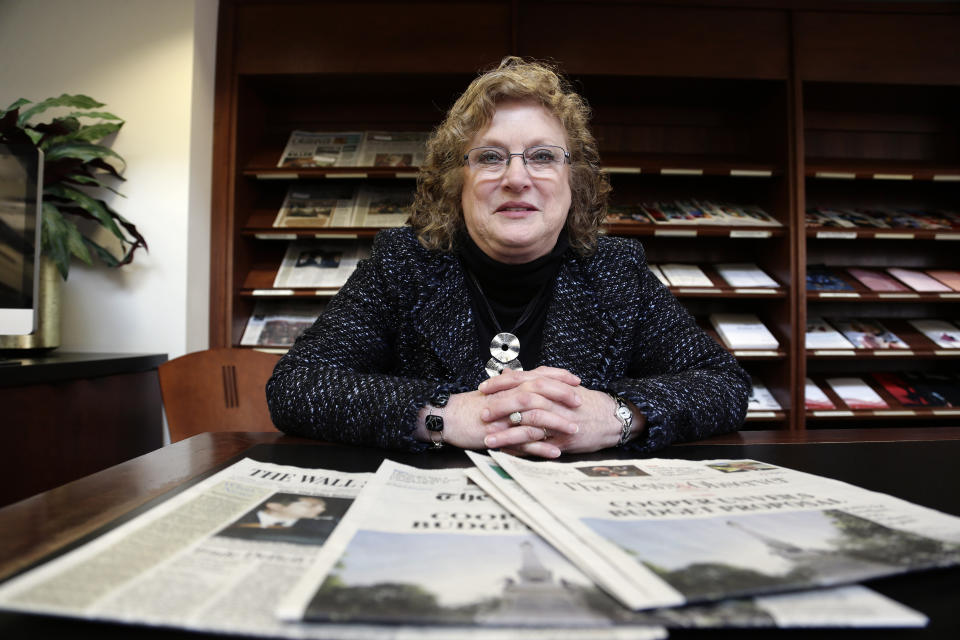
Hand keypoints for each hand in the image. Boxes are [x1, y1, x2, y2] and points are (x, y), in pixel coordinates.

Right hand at [415, 368, 581, 451]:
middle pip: (540, 390)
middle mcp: (508, 396)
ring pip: (535, 415)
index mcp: (509, 385)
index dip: (559, 376)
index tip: (576, 380)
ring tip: (574, 430)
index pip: (538, 375)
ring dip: (556, 423)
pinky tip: (555, 452)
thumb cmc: (471, 406)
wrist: (448, 417)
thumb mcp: (495, 392)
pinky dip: (541, 447)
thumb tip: (532, 382)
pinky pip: (523, 442)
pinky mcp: (499, 435)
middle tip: (580, 401)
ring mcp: (504, 416)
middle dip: (562, 395)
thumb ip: (514, 386)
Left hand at [476, 367, 641, 457]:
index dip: (501, 384)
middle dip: (500, 406)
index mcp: (551, 385)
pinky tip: (508, 452)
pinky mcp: (564, 439)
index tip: (483, 388)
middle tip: (482, 413)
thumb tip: (507, 374)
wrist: (612, 418)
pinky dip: (522, 448)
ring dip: (507, 432)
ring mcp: (559, 420)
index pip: (522, 379)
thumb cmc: (584, 402)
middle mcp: (554, 400)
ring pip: (529, 423)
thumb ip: (534, 381)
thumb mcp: (560, 386)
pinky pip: (540, 444)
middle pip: (522, 399)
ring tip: (488, 438)